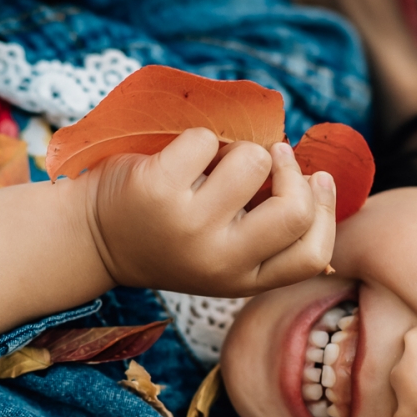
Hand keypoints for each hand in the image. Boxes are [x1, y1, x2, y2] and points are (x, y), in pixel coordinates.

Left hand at [87, 129, 335, 296]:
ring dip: (241, 147)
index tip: (317, 179)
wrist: (91, 237)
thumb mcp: (218, 252)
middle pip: (293, 212)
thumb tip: (312, 177)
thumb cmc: (168, 233)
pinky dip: (198, 137)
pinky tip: (180, 155)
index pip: (310, 256)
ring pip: (252, 163)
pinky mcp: (158, 189)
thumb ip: (261, 231)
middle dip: (291, 170)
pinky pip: (206, 140)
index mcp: (240, 280)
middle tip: (274, 154)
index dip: (325, 212)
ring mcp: (188, 226)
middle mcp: (218, 260)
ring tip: (216, 159)